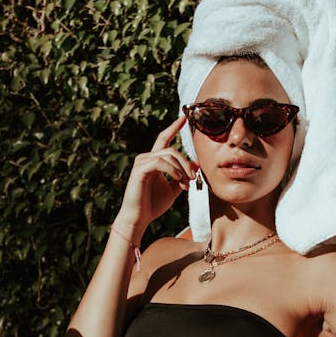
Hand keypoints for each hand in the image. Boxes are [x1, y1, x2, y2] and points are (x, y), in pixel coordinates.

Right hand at [114, 115, 195, 237]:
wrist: (139, 218)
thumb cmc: (153, 205)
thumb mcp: (173, 189)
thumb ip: (183, 176)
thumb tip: (196, 163)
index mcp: (153, 160)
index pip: (164, 139)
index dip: (173, 128)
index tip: (184, 118)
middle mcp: (146, 158)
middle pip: (172, 149)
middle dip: (186, 162)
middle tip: (194, 178)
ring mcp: (141, 162)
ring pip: (168, 155)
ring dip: (182, 168)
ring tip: (186, 183)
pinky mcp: (140, 169)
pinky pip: (160, 162)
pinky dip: (172, 170)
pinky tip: (177, 180)